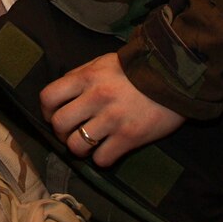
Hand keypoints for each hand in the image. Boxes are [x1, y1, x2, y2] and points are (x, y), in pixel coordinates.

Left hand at [39, 53, 182, 166]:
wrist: (175, 77)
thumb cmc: (137, 69)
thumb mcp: (103, 63)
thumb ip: (81, 77)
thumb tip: (63, 95)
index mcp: (86, 77)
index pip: (48, 97)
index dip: (47, 110)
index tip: (55, 115)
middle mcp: (95, 98)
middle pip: (58, 124)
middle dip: (62, 132)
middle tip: (73, 132)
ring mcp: (112, 119)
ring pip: (76, 146)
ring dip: (80, 148)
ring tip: (91, 144)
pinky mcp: (129, 137)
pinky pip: (102, 159)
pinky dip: (102, 158)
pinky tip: (110, 149)